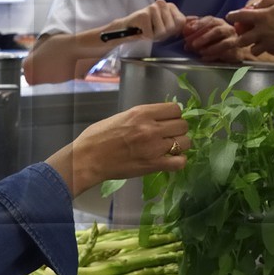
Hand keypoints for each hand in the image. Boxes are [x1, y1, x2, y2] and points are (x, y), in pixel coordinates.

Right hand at [47, 101, 190, 195]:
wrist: (88, 158)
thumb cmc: (98, 136)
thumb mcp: (121, 117)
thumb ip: (141, 117)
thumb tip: (156, 119)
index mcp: (142, 113)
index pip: (175, 109)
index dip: (174, 115)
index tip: (168, 121)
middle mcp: (152, 128)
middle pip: (182, 125)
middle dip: (178, 130)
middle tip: (168, 136)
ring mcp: (155, 147)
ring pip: (185, 142)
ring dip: (180, 145)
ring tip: (170, 148)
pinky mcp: (154, 165)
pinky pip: (180, 162)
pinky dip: (179, 161)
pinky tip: (171, 160)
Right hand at [115, 0, 185, 43]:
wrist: (128, 28)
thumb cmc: (148, 28)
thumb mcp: (166, 26)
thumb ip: (181, 23)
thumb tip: (196, 20)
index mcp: (170, 6)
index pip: (181, 22)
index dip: (172, 30)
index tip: (162, 28)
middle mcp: (161, 3)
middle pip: (171, 28)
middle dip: (162, 33)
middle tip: (153, 30)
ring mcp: (152, 8)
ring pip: (161, 30)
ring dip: (153, 35)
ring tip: (147, 30)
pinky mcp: (143, 14)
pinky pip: (150, 33)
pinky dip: (145, 36)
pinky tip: (141, 30)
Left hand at [181, 16, 242, 62]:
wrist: (235, 50)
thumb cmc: (217, 40)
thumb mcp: (205, 33)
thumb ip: (195, 30)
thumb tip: (184, 28)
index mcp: (219, 22)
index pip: (210, 20)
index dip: (200, 23)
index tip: (191, 28)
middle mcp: (227, 29)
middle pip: (217, 31)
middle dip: (204, 37)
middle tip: (193, 44)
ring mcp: (234, 40)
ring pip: (224, 43)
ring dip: (211, 48)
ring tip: (200, 52)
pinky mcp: (236, 52)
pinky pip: (226, 54)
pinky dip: (215, 56)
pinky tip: (205, 58)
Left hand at [225, 0, 273, 57]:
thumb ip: (267, 0)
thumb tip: (254, 4)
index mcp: (263, 16)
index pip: (241, 15)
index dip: (233, 16)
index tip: (229, 16)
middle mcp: (262, 31)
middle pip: (242, 38)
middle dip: (239, 37)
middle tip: (240, 34)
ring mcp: (267, 42)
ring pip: (251, 48)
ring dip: (250, 45)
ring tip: (253, 42)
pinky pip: (261, 52)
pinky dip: (260, 50)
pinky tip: (264, 46)